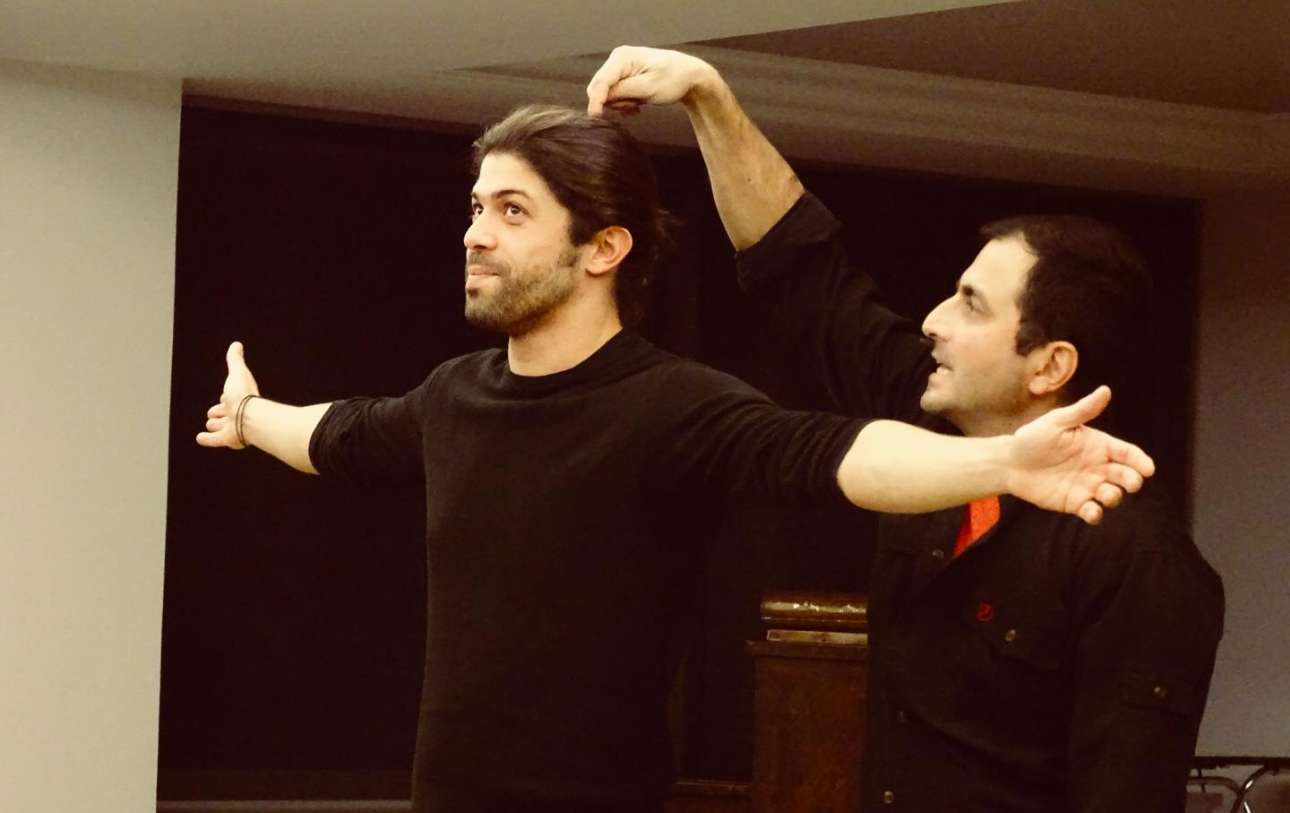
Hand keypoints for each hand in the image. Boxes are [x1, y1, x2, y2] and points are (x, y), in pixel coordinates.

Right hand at [196, 341, 260, 449]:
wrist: (248, 417)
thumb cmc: (244, 395)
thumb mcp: (237, 372)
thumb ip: (235, 359)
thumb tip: (237, 345)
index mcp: (238, 399)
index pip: (228, 399)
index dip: (224, 398)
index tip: (224, 397)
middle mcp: (236, 414)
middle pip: (223, 414)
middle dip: (218, 413)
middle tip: (214, 413)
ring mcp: (232, 428)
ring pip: (218, 427)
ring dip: (213, 425)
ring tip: (211, 424)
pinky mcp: (226, 439)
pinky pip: (213, 440)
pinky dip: (206, 439)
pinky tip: (200, 438)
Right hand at [586, 46, 717, 115]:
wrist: (689, 76)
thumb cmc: (673, 79)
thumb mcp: (648, 88)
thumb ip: (622, 92)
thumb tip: (599, 100)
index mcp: (622, 57)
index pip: (601, 81)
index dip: (595, 100)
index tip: (595, 118)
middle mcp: (617, 60)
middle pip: (599, 87)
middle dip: (612, 102)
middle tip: (633, 107)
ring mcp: (619, 68)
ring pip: (606, 94)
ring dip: (620, 103)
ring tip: (639, 103)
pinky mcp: (623, 77)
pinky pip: (613, 95)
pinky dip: (623, 103)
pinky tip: (637, 104)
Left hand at [1007, 386, 1154, 523]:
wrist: (1009, 463)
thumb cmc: (1033, 438)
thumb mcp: (1057, 422)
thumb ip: (1082, 410)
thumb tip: (1105, 390)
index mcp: (1098, 445)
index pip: (1127, 453)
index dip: (1140, 460)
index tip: (1148, 469)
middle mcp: (1098, 467)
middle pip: (1125, 475)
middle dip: (1132, 480)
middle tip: (1131, 483)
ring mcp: (1088, 486)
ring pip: (1111, 495)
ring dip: (1114, 497)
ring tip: (1105, 494)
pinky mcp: (1075, 503)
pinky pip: (1092, 511)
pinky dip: (1095, 514)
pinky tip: (1092, 511)